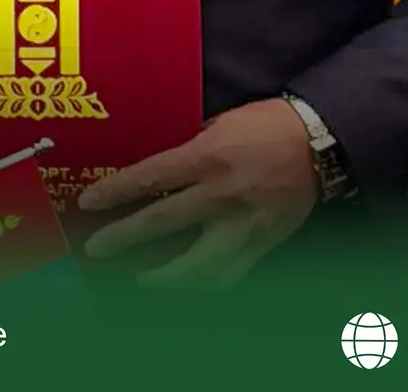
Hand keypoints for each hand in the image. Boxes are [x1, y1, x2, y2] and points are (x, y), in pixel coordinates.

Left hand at [77, 99, 318, 288]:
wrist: (318, 144)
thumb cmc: (265, 125)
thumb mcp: (218, 125)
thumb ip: (188, 148)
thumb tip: (158, 166)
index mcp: (205, 159)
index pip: (148, 179)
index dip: (114, 193)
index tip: (88, 204)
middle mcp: (220, 195)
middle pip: (160, 224)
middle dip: (122, 238)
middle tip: (97, 249)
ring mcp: (242, 225)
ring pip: (197, 267)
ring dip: (165, 279)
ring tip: (146, 280)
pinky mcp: (263, 243)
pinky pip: (230, 275)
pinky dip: (207, 283)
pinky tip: (192, 283)